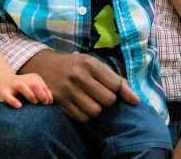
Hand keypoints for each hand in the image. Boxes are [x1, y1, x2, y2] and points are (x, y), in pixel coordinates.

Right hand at [0, 72, 51, 108]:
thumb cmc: (21, 86)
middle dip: (41, 94)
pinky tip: (19, 106)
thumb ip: (42, 91)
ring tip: (34, 102)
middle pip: (34, 84)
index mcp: (32, 78)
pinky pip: (8, 96)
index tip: (49, 102)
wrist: (1, 80)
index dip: (47, 94)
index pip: (42, 85)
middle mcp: (23, 80)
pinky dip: (13, 101)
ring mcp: (13, 85)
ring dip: (30, 95)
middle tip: (44, 103)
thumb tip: (50, 100)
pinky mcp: (4, 91)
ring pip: (22, 87)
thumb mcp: (32, 86)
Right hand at [18, 50, 138, 121]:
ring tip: (91, 101)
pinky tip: (82, 106)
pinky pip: (82, 118)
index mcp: (90, 63)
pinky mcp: (59, 101)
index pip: (116, 85)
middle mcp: (79, 75)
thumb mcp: (94, 65)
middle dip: (108, 101)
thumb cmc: (76, 66)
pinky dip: (85, 116)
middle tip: (102, 96)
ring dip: (96, 109)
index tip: (121, 95)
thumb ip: (116, 79)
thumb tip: (135, 99)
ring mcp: (68, 89)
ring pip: (95, 111)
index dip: (121, 93)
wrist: (45, 66)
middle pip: (107, 100)